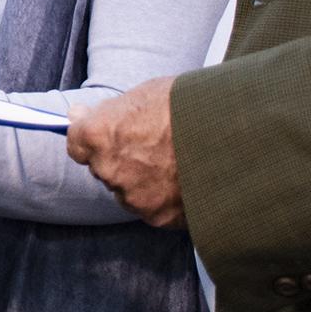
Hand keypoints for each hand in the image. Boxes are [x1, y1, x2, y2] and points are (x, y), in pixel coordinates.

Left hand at [65, 76, 183, 228]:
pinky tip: (186, 180)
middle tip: (154, 145)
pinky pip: (153, 208)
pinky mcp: (158, 217)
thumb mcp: (143, 94)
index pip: (77, 144)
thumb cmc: (189, 105)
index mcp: (99, 135)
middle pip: (104, 168)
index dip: (93, 138)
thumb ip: (108, 111)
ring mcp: (133, 197)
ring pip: (128, 191)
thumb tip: (78, 114)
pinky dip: (165, 198)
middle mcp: (109, 169)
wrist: (233, 134)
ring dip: (143, 181)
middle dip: (122, 159)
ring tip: (175, 162)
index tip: (108, 135)